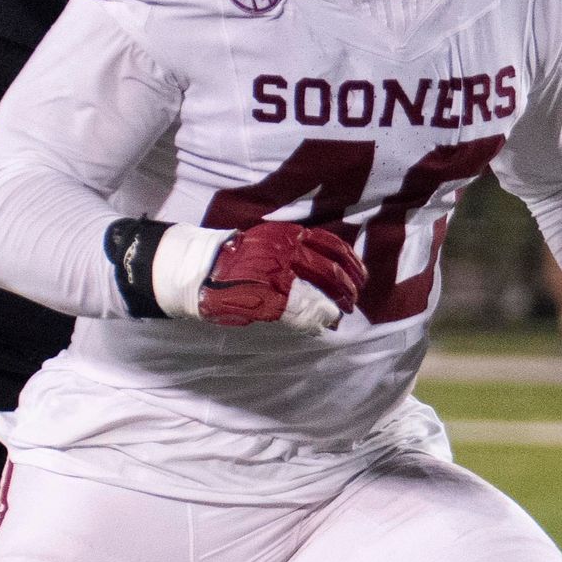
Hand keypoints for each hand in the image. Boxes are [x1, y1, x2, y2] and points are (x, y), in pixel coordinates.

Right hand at [188, 223, 362, 329]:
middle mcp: (286, 253)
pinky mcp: (267, 299)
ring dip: (334, 306)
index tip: (360, 274)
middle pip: (331, 272)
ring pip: (319, 294)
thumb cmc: (239, 258)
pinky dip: (315, 320)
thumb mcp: (270, 242)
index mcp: (289, 236)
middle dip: (348, 288)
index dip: (352, 263)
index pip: (333, 247)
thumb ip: (298, 251)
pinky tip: (322, 324)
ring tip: (340, 313)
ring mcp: (277, 277)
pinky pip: (300, 313)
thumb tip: (332, 270)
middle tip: (352, 299)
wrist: (201, 268)